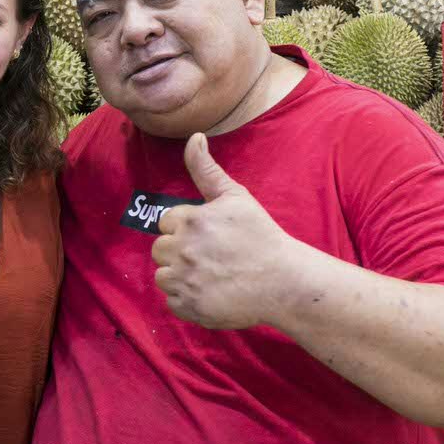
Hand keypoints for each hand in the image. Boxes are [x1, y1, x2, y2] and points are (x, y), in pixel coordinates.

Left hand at [151, 134, 299, 329]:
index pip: (166, 223)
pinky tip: (211, 292)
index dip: (186, 228)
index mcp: (191, 221)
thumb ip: (206, 168)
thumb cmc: (260, 236)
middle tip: (211, 256)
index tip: (210, 236)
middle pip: (160, 250)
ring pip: (163, 276)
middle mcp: (182, 250)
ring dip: (180, 276)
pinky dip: (187, 299)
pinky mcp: (189, 307)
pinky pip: (172, 302)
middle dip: (180, 251)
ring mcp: (185, 281)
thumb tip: (194, 136)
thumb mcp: (235, 197)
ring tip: (210, 274)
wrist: (283, 281)